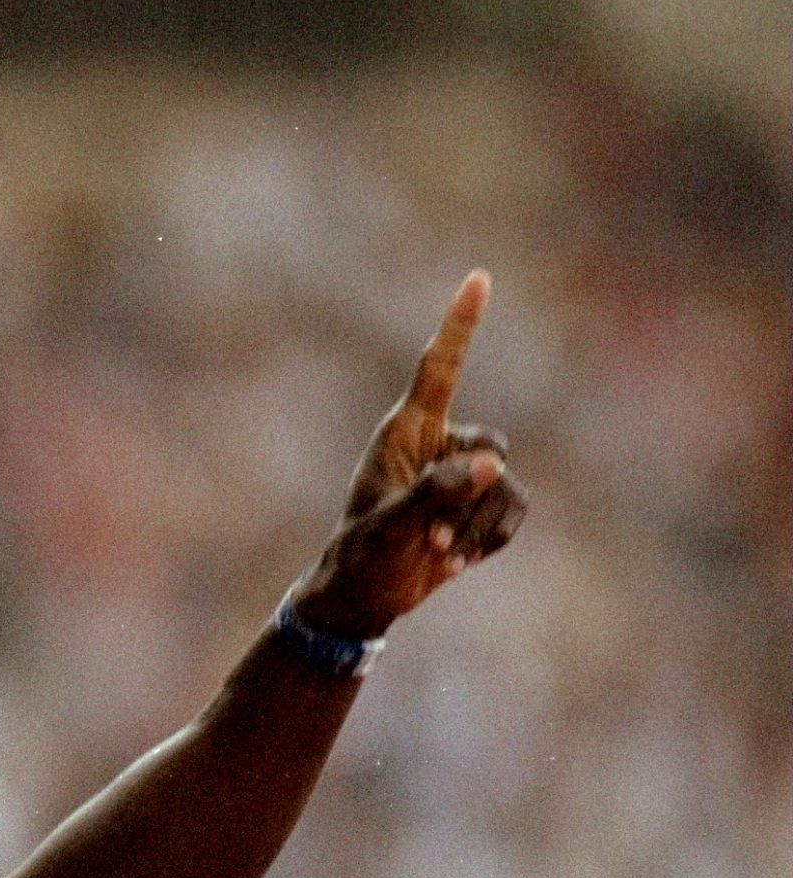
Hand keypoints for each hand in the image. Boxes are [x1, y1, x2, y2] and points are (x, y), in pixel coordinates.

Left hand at [290, 270, 529, 639]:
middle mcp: (439, 443)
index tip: (479, 278)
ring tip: (436, 551)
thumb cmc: (363, 556)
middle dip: (469, 496)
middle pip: (491, 447)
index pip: (438, 369)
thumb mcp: (393, 526)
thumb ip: (439, 492)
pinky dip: (491, 540)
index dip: (459, 324)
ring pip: (504, 486)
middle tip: (429, 534)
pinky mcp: (480, 503)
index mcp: (405, 432)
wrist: (365, 598)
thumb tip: (494, 466)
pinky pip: (513, 510)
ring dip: (476, 527)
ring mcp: (461, 474)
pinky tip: (456, 560)